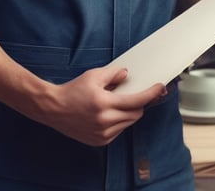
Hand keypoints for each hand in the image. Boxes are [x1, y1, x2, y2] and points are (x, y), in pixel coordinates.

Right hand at [30, 66, 166, 146]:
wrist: (54, 108)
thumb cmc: (72, 90)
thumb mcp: (93, 76)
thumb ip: (113, 74)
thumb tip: (127, 75)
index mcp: (104, 103)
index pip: (136, 101)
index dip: (151, 94)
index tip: (160, 88)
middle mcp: (105, 121)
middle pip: (135, 114)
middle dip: (138, 103)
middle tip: (133, 94)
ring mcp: (102, 133)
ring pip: (128, 123)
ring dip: (128, 113)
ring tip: (114, 103)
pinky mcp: (99, 141)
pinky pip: (118, 131)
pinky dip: (119, 121)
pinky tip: (108, 113)